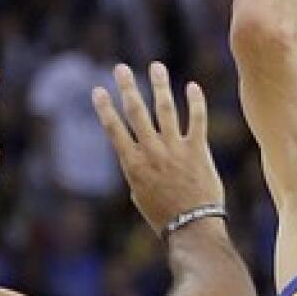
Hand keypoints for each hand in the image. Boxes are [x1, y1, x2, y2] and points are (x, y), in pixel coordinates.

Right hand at [92, 63, 223, 235]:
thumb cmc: (163, 216)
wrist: (192, 228)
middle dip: (127, 88)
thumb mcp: (140, 195)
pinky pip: (197, 120)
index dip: (105, 108)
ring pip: (166, 109)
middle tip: (121, 68)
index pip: (114, 129)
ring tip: (156, 67)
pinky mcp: (198, 150)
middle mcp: (152, 152)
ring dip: (160, 85)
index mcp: (133, 164)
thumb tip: (140, 157)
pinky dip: (195, 102)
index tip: (98, 90)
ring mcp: (175, 149)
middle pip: (137, 112)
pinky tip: (192, 86)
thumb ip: (138, 171)